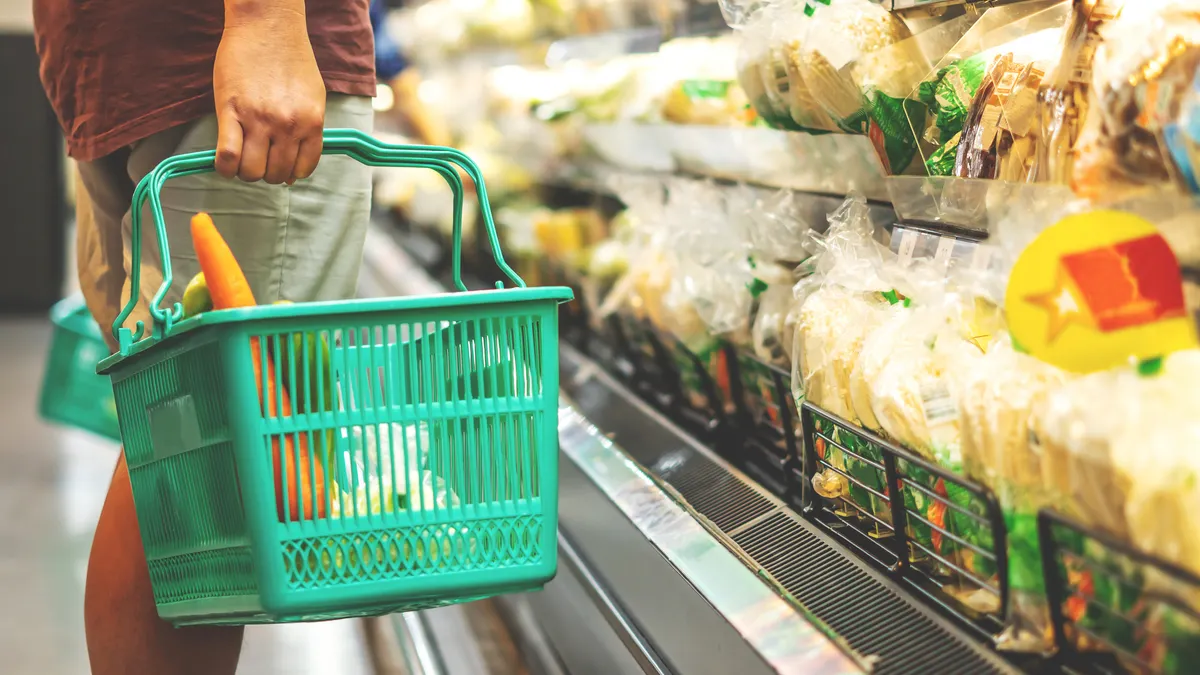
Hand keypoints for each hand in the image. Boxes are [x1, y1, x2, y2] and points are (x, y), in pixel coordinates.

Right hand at [213, 2, 324, 183]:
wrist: (267, 24)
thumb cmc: (291, 58)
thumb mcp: (313, 96)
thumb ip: (307, 130)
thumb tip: (294, 168)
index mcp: (312, 122)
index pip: (303, 169)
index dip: (289, 173)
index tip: (279, 165)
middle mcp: (288, 125)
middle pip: (275, 174)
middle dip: (266, 173)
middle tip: (258, 160)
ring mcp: (259, 119)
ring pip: (252, 171)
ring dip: (245, 172)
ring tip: (242, 159)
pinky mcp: (231, 111)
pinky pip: (227, 156)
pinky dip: (225, 167)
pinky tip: (224, 163)